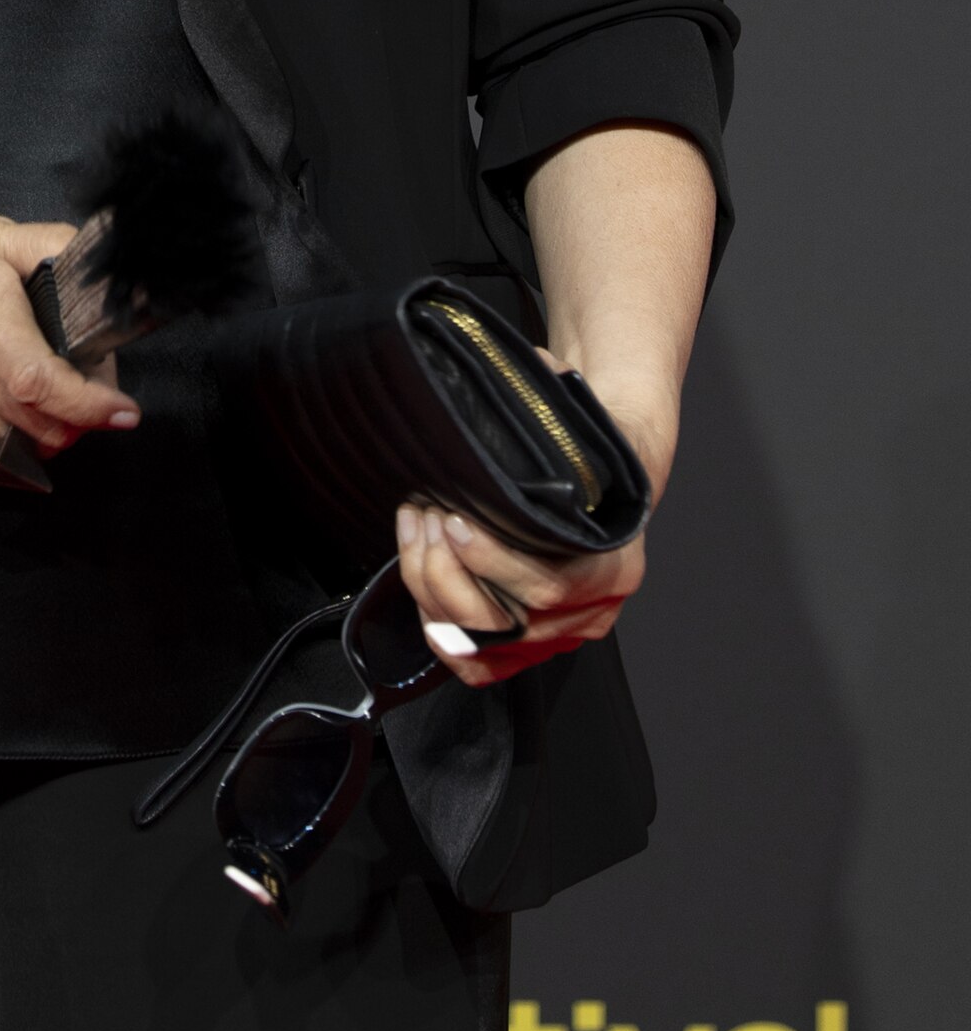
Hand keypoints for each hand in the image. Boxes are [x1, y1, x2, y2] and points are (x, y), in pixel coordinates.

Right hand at [0, 192, 141, 456]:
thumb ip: (50, 246)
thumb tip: (96, 263)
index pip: (41, 383)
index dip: (91, 406)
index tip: (122, 410)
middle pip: (40, 429)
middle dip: (83, 420)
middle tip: (92, 389)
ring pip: (17, 449)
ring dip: (50, 432)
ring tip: (53, 395)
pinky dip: (13, 438)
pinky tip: (14, 404)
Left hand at [395, 357, 675, 687]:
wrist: (610, 461)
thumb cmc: (591, 439)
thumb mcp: (580, 415)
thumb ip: (556, 400)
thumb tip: (529, 369)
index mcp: (614, 561)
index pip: (550, 585)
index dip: (492, 559)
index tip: (452, 519)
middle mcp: (592, 608)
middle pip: (507, 622)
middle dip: (446, 568)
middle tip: (424, 514)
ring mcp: (560, 630)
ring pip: (482, 640)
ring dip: (432, 585)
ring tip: (416, 528)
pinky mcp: (530, 640)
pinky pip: (481, 662)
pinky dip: (441, 629)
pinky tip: (422, 579)